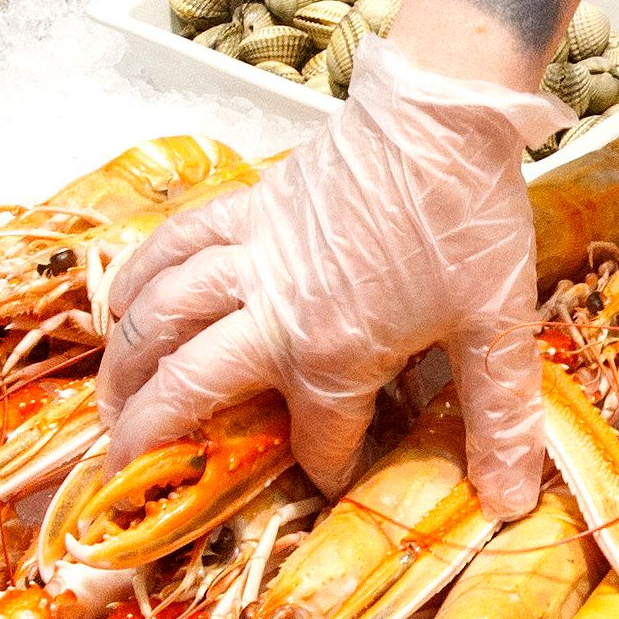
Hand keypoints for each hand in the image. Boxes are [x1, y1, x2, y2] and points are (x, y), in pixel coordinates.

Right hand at [98, 36, 557, 515]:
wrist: (444, 115)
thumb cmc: (468, 221)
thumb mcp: (495, 328)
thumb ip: (500, 420)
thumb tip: (511, 503)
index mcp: (336, 352)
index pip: (317, 440)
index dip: (323, 470)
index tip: (328, 483)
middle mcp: (275, 310)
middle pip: (191, 384)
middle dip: (152, 435)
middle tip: (125, 473)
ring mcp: (252, 255)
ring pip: (163, 314)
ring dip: (126, 363)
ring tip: (107, 404)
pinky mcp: (247, 208)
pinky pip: (174, 244)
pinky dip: (139, 275)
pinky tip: (120, 304)